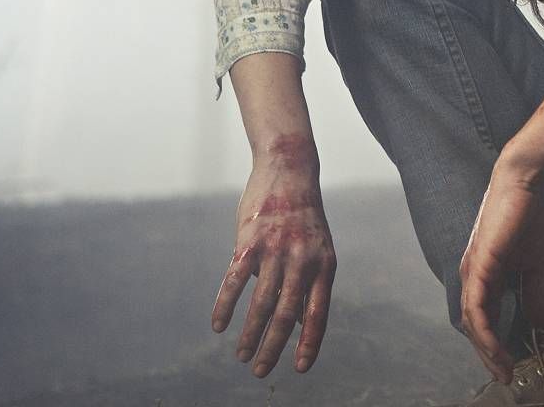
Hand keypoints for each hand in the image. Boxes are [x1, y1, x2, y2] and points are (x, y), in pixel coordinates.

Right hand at [212, 137, 337, 377]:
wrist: (291, 172)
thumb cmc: (304, 218)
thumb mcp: (318, 250)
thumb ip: (310, 284)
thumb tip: (304, 321)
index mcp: (324, 266)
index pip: (318, 313)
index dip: (309, 342)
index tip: (299, 368)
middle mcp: (303, 261)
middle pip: (287, 315)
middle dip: (273, 347)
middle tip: (259, 370)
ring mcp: (276, 251)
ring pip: (261, 304)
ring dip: (249, 334)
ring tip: (241, 355)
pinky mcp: (249, 242)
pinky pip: (235, 282)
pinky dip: (225, 307)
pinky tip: (219, 326)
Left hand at [459, 160, 543, 383]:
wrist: (524, 185)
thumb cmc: (527, 217)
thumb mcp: (534, 263)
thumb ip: (533, 293)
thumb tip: (538, 321)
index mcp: (485, 276)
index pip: (486, 319)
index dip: (496, 344)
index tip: (512, 364)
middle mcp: (473, 277)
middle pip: (475, 327)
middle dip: (490, 354)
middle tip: (506, 375)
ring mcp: (472, 273)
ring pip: (472, 323)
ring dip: (487, 349)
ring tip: (503, 367)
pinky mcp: (478, 267)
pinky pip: (476, 309)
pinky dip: (485, 331)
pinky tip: (496, 346)